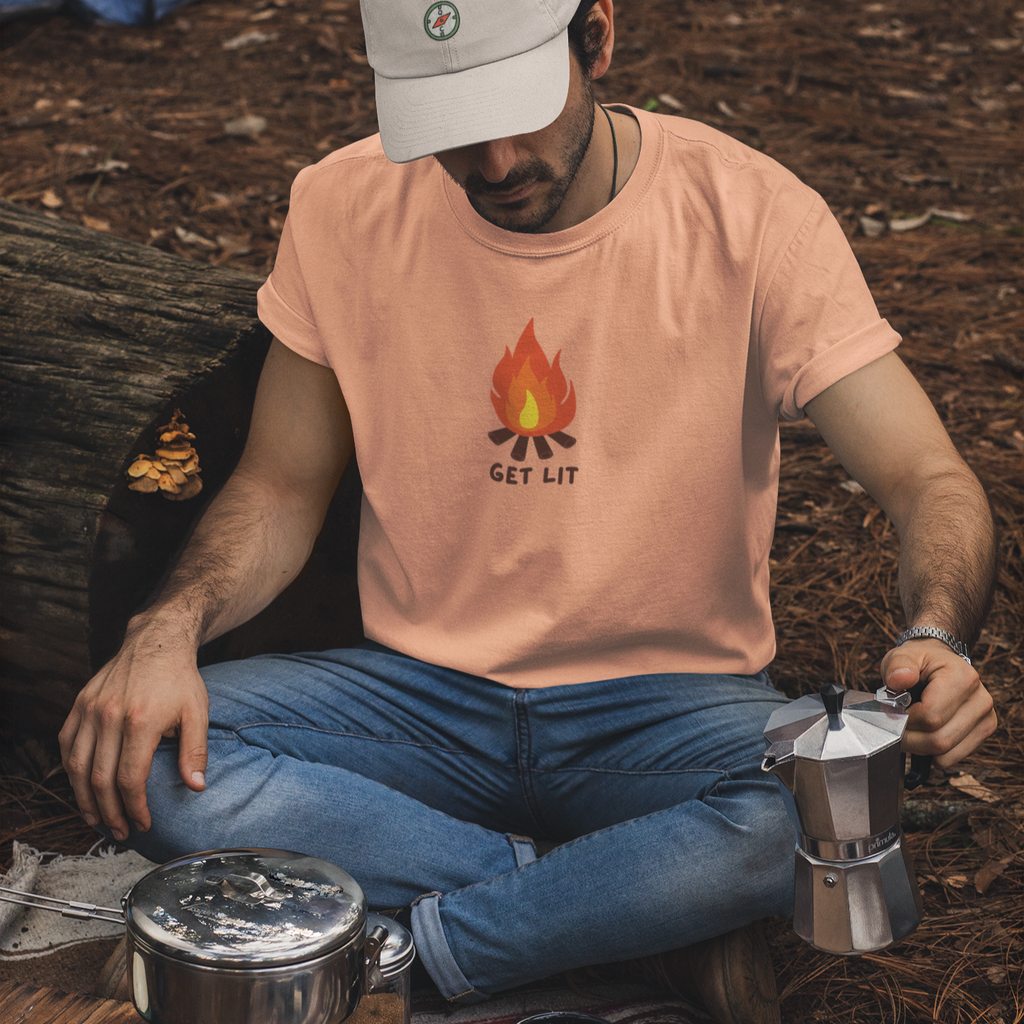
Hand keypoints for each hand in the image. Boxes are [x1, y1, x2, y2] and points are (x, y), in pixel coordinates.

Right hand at [58, 624, 208, 841]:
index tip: (143, 823)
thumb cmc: (180, 679)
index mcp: (141, 721)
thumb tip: (196, 787)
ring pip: (77, 766)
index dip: (134, 807)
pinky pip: (68, 744)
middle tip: (120, 831)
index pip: (130, 779)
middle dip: (110, 812)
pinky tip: (82, 787)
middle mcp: (110, 716)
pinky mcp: (79, 704)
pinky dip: (72, 770)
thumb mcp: (198, 712)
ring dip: (84, 799)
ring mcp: (90, 709)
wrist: (156, 642)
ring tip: (97, 819)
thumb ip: (196, 751)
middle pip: (100, 779)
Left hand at [880, 639, 995, 768]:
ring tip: (910, 727)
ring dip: (919, 747)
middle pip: (939, 740)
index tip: (892, 711)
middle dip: (909, 737)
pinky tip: (925, 733)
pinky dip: (932, 753)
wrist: (940, 664)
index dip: (904, 719)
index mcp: (963, 678)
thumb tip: (899, 679)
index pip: (930, 716)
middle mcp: (981, 700)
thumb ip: (898, 665)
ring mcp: (986, 719)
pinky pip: (952, 758)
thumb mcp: (903, 656)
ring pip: (945, 754)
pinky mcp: (983, 733)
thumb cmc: (921, 662)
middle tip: (895, 724)